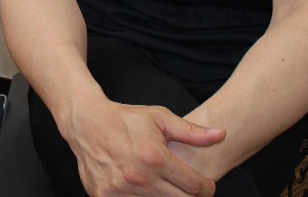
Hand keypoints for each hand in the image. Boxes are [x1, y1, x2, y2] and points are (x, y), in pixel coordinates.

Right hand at [65, 101, 224, 196]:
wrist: (87, 123)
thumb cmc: (125, 119)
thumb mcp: (160, 118)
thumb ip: (192, 132)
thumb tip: (221, 134)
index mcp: (156, 158)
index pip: (195, 187)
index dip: (207, 188)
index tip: (205, 185)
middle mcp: (140, 178)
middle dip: (190, 196)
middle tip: (188, 187)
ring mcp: (121, 191)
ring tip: (164, 184)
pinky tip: (144, 189)